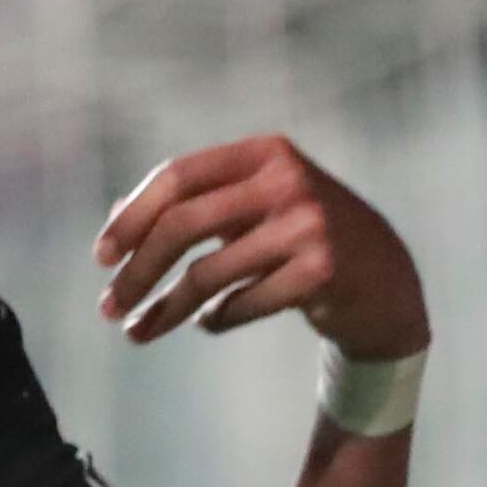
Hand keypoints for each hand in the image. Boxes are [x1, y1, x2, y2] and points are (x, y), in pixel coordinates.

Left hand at [95, 136, 429, 361]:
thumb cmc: (303, 240)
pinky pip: (239, 304)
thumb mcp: (256, 207)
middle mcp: (287, 180)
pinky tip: (207, 322)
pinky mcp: (321, 271)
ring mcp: (308, 224)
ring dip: (163, 309)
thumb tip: (115, 217)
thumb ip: (197, 204)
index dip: (131, 216)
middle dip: (136, 270)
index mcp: (264, 153)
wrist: (386, 282)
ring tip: (136, 333)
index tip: (100, 256)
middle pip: (182, 224)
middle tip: (108, 307)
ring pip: (207, 273)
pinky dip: (213, 319)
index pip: (177, 176)